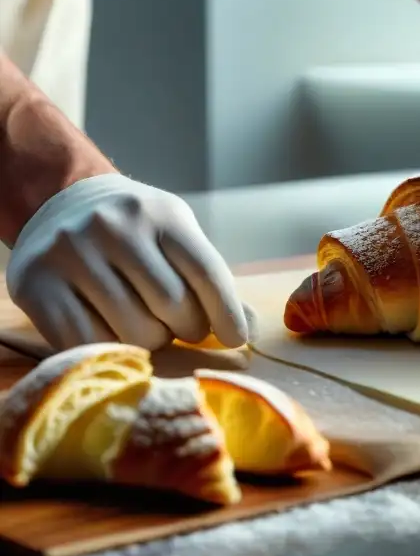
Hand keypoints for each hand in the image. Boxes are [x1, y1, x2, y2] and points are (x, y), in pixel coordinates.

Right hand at [6, 174, 248, 351]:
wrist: (62, 205)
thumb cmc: (134, 232)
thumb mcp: (175, 236)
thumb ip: (208, 280)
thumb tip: (248, 328)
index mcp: (161, 213)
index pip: (205, 271)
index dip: (226, 313)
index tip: (236, 340)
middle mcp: (114, 226)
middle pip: (172, 306)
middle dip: (187, 328)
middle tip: (181, 327)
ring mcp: (71, 253)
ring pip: (133, 330)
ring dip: (151, 342)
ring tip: (147, 326)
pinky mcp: (36, 283)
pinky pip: (88, 341)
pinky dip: (111, 350)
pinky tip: (115, 336)